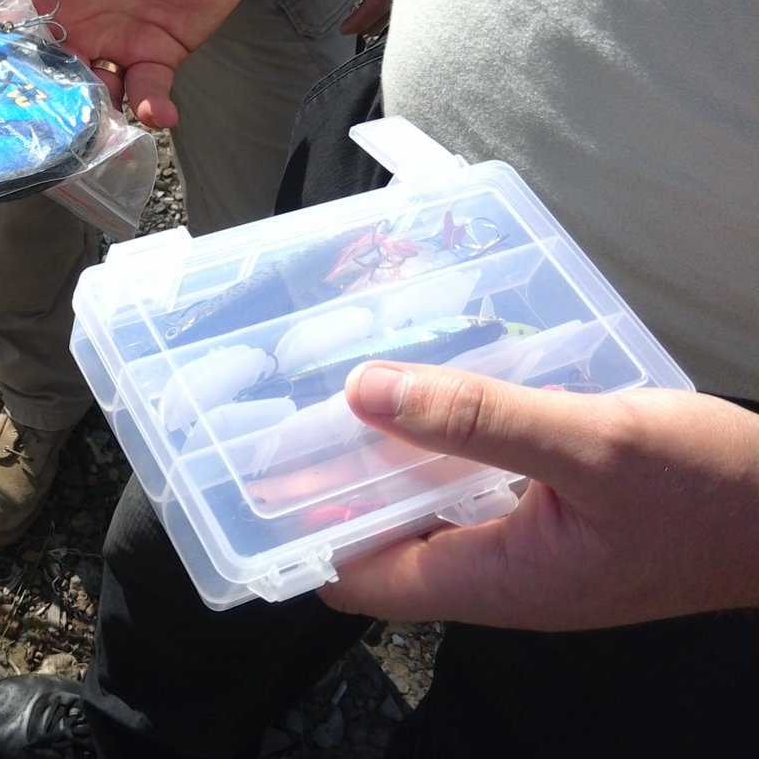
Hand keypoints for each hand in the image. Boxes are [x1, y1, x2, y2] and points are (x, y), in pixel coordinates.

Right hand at [0, 0, 274, 128]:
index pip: (23, 39)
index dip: (14, 71)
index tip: (8, 102)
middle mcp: (81, 23)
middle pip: (58, 80)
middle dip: (59, 110)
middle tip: (62, 138)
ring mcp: (121, 42)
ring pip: (101, 94)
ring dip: (104, 118)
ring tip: (112, 134)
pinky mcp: (161, 55)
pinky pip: (148, 93)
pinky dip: (151, 109)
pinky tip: (160, 114)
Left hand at [317, 363, 758, 629]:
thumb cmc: (715, 494)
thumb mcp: (592, 444)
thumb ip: (477, 419)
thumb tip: (364, 393)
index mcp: (496, 581)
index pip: (361, 578)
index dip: (302, 534)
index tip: (257, 474)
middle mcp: (500, 574)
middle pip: (384, 538)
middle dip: (334, 485)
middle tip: (287, 412)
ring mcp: (528, 546)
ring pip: (428, 505)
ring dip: (386, 457)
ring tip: (339, 389)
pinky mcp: (554, 514)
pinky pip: (474, 483)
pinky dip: (441, 444)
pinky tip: (430, 391)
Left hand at [339, 0, 441, 35]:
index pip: (377, 3)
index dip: (360, 21)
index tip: (344, 30)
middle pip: (397, 10)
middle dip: (374, 24)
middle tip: (356, 31)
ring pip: (412, 3)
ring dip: (392, 17)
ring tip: (372, 23)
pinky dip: (407, 2)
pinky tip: (396, 4)